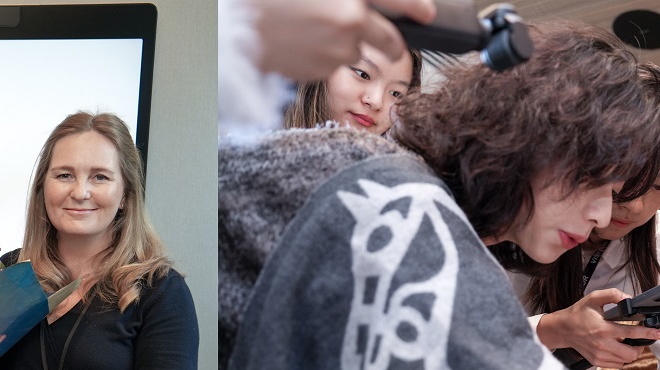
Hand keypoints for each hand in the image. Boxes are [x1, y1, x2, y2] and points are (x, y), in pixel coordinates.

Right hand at [251, 0, 432, 80]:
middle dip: (393, 42)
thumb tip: (359, 10)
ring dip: (345, 45)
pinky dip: (322, 57)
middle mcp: (349, 21)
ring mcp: (336, 50)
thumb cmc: (268, 1)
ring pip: (355, 52)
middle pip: (389, 39)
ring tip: (314, 33)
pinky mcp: (320, 72)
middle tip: (392, 43)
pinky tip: (300, 44)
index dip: (416, 7)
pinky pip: (331, 65)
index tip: (428, 14)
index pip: (398, 1)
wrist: (232, 28)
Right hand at [536, 289, 659, 367]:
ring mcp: (599, 355)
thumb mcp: (594, 298)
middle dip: (641, 346)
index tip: (659, 333)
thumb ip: (613, 295)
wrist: (562, 329)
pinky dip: (621, 357)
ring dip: (631, 352)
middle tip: (641, 339)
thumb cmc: (578, 314)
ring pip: (626, 360)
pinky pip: (617, 364)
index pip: (632, 333)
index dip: (648, 333)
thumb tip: (629, 299)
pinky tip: (617, 348)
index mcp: (604, 329)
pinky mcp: (597, 361)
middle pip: (632, 353)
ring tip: (628, 343)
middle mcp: (602, 344)